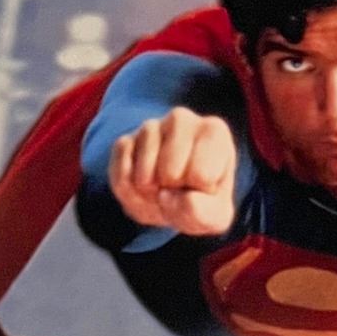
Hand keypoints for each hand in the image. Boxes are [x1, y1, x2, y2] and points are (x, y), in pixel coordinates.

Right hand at [109, 107, 235, 236]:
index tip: (204, 186)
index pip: (202, 176)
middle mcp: (181, 119)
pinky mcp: (124, 140)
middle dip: (172, 194)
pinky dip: (129, 194)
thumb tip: (172, 197)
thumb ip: (204, 212)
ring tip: (162, 192)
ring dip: (150, 197)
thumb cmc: (202, 200)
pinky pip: (121, 175)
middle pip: (170, 174)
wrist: (174, 197)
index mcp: (214, 131)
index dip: (199, 193)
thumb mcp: (215, 216)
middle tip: (179, 190)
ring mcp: (150, 127)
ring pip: (144, 175)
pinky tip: (143, 189)